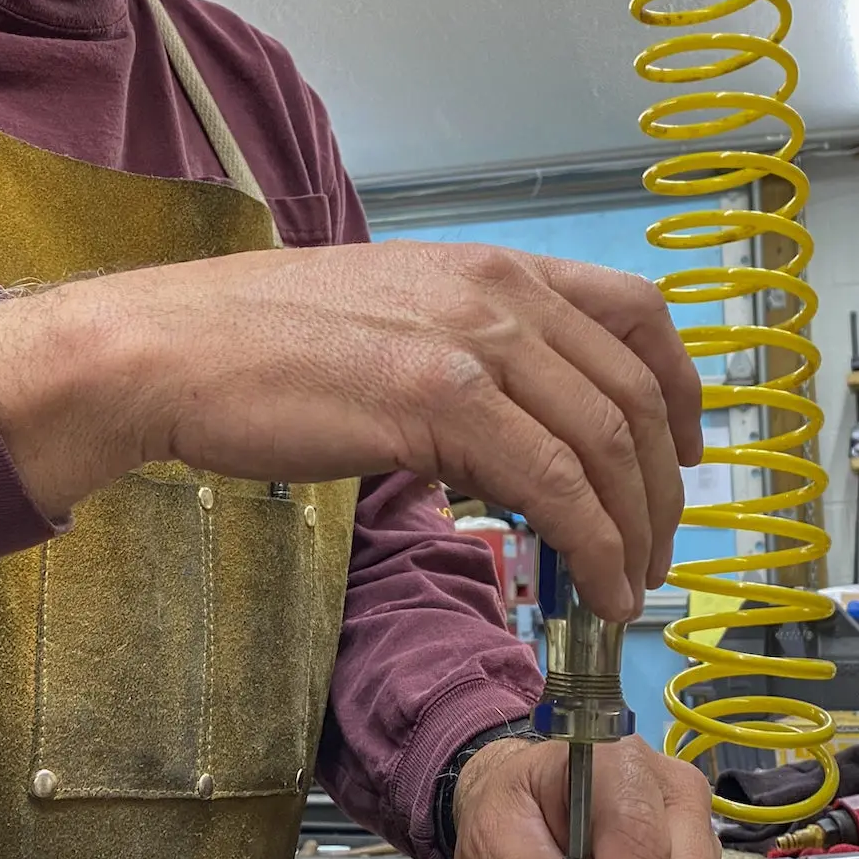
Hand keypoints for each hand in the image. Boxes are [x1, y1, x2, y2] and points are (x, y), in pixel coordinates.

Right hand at [0, 241, 701, 620]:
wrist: (172, 349)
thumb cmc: (261, 344)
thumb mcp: (394, 319)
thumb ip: (472, 357)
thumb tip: (525, 433)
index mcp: (494, 267)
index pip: (638, 314)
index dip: (684, 389)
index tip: (687, 451)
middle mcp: (500, 292)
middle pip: (636, 391)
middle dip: (663, 487)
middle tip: (656, 552)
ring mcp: (472, 342)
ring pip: (606, 443)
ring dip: (636, 530)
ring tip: (630, 589)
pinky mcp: (439, 403)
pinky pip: (554, 486)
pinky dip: (592, 547)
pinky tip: (594, 591)